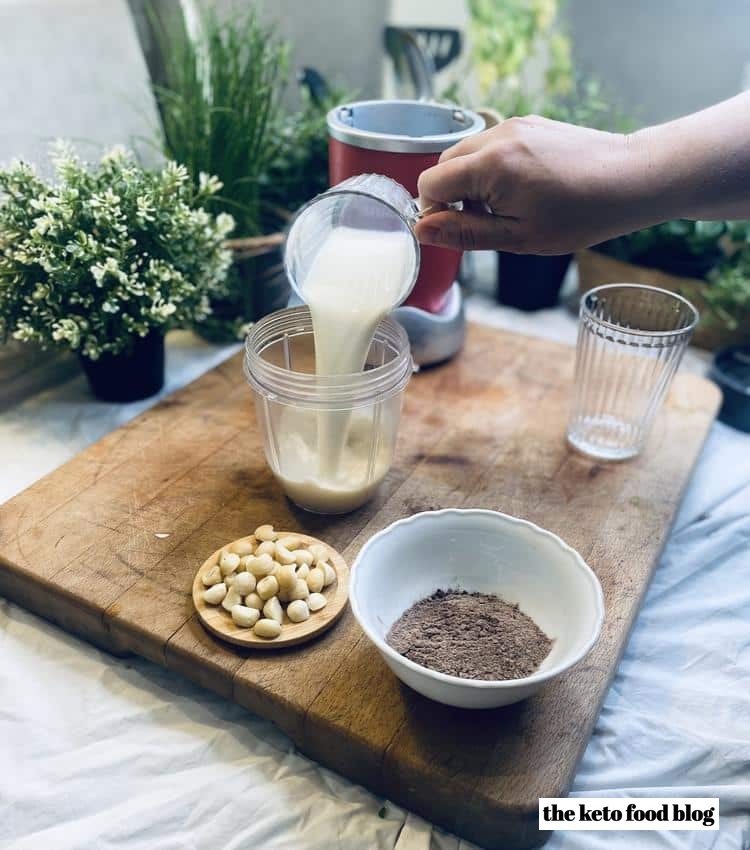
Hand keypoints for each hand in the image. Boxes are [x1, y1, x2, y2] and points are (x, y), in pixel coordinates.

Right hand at [415, 115, 645, 254]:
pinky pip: (492, 146)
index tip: (456, 231)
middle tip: (483, 223)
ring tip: (505, 208)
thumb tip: (422, 231)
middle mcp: (497, 136)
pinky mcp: (529, 123)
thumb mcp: (517, 237)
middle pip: (444, 164)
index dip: (435, 211)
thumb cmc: (581, 214)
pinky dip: (492, 168)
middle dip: (451, 196)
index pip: (430, 182)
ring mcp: (514, 126)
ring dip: (471, 182)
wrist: (631, 179)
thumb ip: (464, 232)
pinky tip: (522, 190)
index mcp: (490, 165)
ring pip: (467, 154)